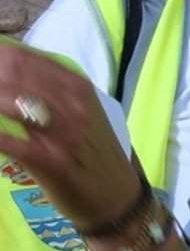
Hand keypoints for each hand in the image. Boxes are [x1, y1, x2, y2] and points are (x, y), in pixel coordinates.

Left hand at [0, 43, 138, 227]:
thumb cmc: (92, 152)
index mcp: (78, 88)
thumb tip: (10, 65)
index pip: (28, 60)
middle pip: (17, 78)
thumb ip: (48, 90)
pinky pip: (16, 144)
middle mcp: (73, 106)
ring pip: (15, 105)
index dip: (2, 54)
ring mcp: (64, 134)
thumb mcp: (80, 112)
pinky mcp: (53, 163)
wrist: (116, 196)